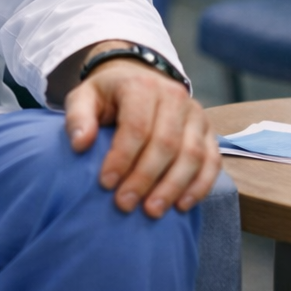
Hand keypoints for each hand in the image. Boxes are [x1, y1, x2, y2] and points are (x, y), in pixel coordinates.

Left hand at [64, 58, 220, 218]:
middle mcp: (174, 96)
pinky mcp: (209, 131)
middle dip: (145, 178)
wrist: (138, 79)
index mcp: (141, 86)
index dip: (122, 157)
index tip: (106, 184)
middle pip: (166, 143)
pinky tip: (182, 205)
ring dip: (173, 187)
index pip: (136, 126)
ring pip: (192, 155)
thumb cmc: (108, 96)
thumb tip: (80, 144)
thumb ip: (78, 117)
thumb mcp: (84, 97)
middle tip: (125, 204)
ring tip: (152, 211)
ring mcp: (196, 114)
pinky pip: (212, 161)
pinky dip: (200, 186)